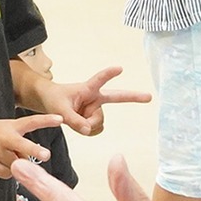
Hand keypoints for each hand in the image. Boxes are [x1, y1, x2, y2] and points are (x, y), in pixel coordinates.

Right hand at [0, 113, 64, 177]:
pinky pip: (6, 174)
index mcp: (11, 126)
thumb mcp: (4, 128)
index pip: (32, 121)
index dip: (46, 120)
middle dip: (34, 150)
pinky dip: (6, 172)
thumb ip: (19, 142)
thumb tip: (29, 161)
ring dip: (16, 165)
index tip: (61, 118)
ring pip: (16, 165)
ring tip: (5, 156)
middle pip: (22, 145)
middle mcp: (4, 137)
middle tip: (46, 155)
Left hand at [34, 67, 150, 136]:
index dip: (108, 74)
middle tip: (149, 97)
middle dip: (133, 97)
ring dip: (87, 126)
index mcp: (87, 89)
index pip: (99, 80)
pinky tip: (81, 125)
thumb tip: (88, 130)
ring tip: (74, 120)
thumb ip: (73, 120)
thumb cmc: (54, 100)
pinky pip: (96, 130)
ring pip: (99, 123)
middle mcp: (95, 98)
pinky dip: (88, 131)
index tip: (119, 68)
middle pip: (117, 98)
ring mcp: (96, 109)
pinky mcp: (95, 118)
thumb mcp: (59, 110)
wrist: (50, 103)